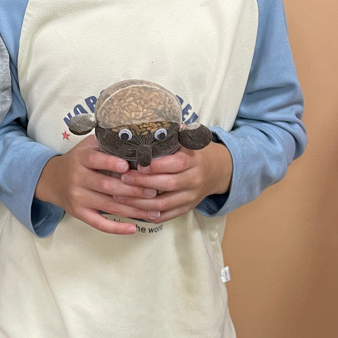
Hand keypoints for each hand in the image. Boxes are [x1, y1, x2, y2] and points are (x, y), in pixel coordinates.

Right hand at [36, 137, 163, 235]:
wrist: (52, 180)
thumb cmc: (78, 161)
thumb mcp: (88, 146)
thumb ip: (107, 144)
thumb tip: (138, 142)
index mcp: (80, 158)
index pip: (95, 160)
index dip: (110, 163)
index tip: (126, 166)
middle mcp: (77, 178)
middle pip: (106, 185)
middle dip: (132, 190)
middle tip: (152, 192)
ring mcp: (78, 197)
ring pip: (108, 205)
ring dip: (133, 210)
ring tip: (153, 211)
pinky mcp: (79, 213)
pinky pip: (99, 223)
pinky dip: (116, 228)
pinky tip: (133, 229)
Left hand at [113, 141, 232, 222]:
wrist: (217, 171)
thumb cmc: (194, 153)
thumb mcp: (188, 140)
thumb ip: (173, 134)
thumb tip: (152, 121)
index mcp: (193, 160)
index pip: (175, 164)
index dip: (156, 165)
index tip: (137, 164)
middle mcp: (194, 179)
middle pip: (169, 184)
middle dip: (143, 183)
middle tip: (123, 179)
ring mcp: (191, 196)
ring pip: (165, 204)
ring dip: (141, 203)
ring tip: (120, 197)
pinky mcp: (187, 208)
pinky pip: (168, 215)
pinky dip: (151, 215)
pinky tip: (134, 211)